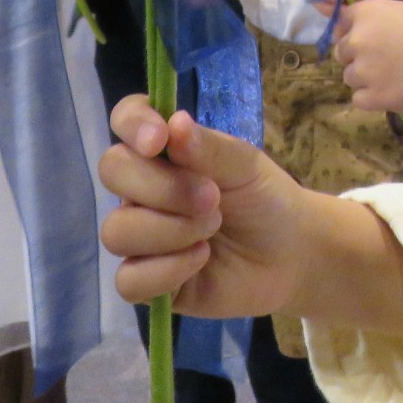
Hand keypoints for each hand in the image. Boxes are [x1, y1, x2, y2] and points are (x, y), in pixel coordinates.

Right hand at [100, 98, 314, 316]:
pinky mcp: (146, 281)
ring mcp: (140, 236)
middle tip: (212, 198)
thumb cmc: (262, 198)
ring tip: (211, 229)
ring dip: (170, 230)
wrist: (289, 254)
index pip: (124, 121)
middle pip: (113, 171)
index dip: (133, 124)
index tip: (158, 140)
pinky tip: (200, 260)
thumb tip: (174, 122)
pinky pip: (128, 280)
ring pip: (116, 231)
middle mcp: (141, 190)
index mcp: (162, 151)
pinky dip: (167, 270)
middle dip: (162, 187)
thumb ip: (209, 147)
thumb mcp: (245, 166)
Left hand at [334, 0, 402, 111]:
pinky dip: (371, 98)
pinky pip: (358, 99)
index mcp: (364, 14)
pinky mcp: (372, 97)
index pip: (341, 23)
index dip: (354, 32)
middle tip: (382, 59)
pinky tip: (390, 92)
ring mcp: (362, 71)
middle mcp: (356, 41)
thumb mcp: (400, 10)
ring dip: (364, 78)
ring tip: (391, 77)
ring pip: (349, 77)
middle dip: (357, 56)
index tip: (369, 39)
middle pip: (342, 53)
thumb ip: (374, 20)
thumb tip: (355, 30)